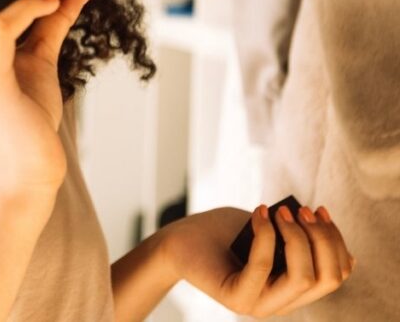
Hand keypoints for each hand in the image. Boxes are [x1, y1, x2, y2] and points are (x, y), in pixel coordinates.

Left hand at [162, 204, 356, 317]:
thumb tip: (317, 224)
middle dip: (322, 238)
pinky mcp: (235, 298)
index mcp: (293, 288)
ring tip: (280, 212)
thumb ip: (292, 233)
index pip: (336, 275)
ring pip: (302, 278)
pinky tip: (258, 214)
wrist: (177, 242)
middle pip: (327, 278)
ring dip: (297, 237)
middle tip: (301, 210)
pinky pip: (263, 268)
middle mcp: (281, 303)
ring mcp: (259, 305)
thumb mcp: (266, 229)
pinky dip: (265, 236)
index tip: (319, 210)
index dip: (336, 241)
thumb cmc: (221, 232)